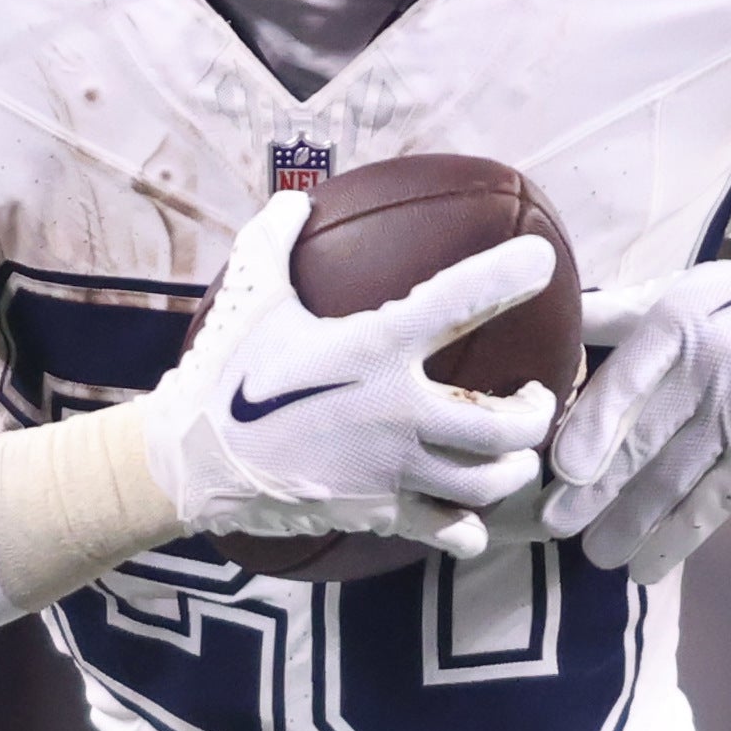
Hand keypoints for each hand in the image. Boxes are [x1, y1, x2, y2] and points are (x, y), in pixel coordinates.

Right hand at [136, 191, 560, 566]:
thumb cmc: (224, 373)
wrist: (190, 462)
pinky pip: (451, 532)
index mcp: (375, 347)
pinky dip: (469, 527)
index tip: (541, 260)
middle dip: (537, 408)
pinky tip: (466, 515)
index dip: (511, 275)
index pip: (463, 300)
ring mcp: (393, 470)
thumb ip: (278, 239)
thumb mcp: (251, 294)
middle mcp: (398, 412)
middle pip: (509, 423)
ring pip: (492, 481)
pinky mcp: (379, 514)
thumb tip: (295, 198)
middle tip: (533, 396)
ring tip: (509, 453)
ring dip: (513, 466)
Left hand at [552, 256, 730, 575]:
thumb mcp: (686, 287)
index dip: (592, 427)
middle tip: (554, 524)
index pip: (627, 379)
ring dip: (629, 524)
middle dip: (594, 491)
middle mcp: (709, 373)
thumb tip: (552, 321)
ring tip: (594, 553)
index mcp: (679, 324)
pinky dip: (677, 540)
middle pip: (642, 442)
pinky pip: (714, 505)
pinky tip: (645, 566)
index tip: (561, 467)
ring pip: (673, 482)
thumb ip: (619, 311)